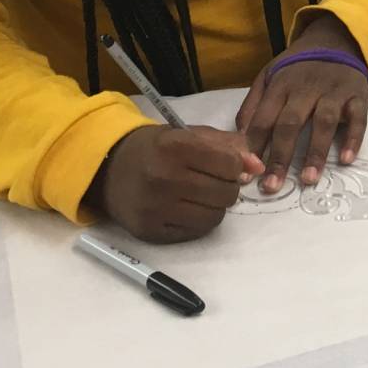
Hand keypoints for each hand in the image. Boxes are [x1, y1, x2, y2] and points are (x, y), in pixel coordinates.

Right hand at [92, 125, 263, 243]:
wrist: (109, 169)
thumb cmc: (156, 148)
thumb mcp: (189, 134)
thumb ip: (228, 145)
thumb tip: (258, 168)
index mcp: (174, 146)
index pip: (229, 165)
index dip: (234, 166)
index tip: (224, 165)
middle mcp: (163, 177)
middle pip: (226, 193)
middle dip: (227, 187)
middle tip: (211, 181)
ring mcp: (156, 207)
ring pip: (215, 216)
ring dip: (215, 206)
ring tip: (199, 195)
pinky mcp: (151, 231)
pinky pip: (196, 232)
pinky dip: (198, 221)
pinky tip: (184, 208)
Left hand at [237, 17, 367, 193]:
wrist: (338, 41)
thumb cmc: (298, 67)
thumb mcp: (269, 76)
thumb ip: (252, 105)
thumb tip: (240, 138)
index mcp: (281, 85)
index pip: (264, 119)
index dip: (254, 147)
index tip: (247, 176)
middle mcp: (306, 88)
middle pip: (290, 123)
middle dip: (280, 156)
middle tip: (272, 187)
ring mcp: (334, 91)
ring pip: (324, 122)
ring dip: (316, 152)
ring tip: (308, 180)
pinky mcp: (358, 96)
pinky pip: (358, 119)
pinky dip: (353, 139)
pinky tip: (345, 160)